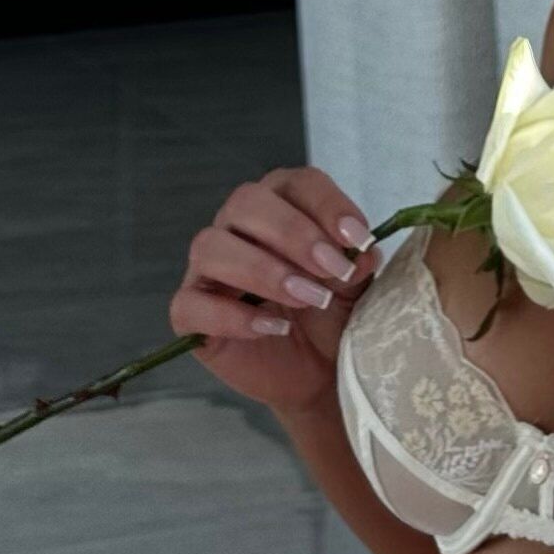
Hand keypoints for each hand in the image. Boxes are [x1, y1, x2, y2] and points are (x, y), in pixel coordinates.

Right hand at [169, 167, 381, 417]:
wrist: (317, 370)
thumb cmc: (332, 314)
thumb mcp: (356, 288)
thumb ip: (358, 264)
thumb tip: (364, 252)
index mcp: (281, 206)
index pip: (296, 183)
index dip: (327, 204)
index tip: (358, 237)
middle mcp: (238, 227)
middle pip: (247, 203)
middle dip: (293, 233)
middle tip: (331, 269)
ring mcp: (207, 269)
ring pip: (211, 246)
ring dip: (264, 270)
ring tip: (309, 299)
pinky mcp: (190, 313)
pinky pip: (192, 304)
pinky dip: (232, 315)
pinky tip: (273, 327)